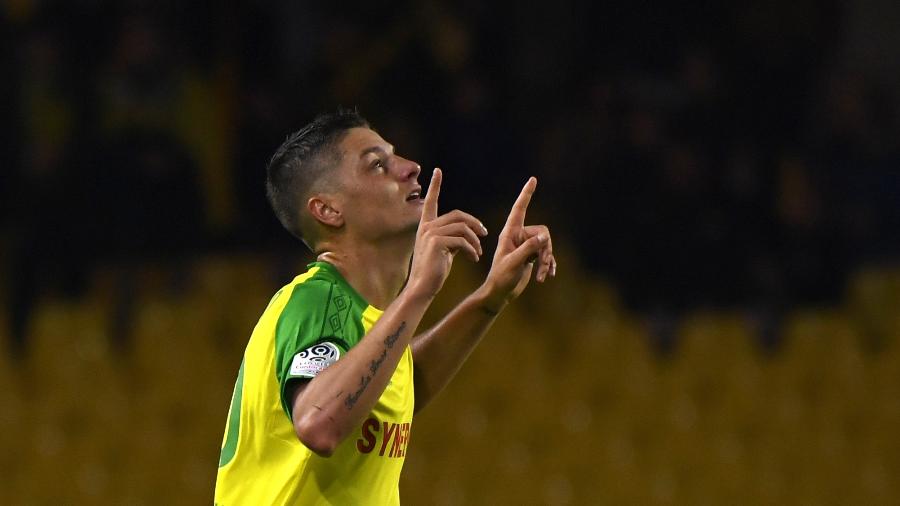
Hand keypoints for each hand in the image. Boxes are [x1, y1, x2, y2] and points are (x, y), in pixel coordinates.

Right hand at [407, 169, 487, 299]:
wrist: (422, 288)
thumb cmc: (433, 272)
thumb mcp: (443, 251)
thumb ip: (452, 238)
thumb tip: (468, 234)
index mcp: (426, 226)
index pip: (431, 201)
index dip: (435, 185)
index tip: (437, 171)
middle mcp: (426, 227)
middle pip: (458, 215)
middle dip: (474, 223)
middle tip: (485, 234)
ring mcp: (430, 233)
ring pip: (462, 228)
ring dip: (475, 240)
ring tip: (479, 252)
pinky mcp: (437, 243)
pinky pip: (462, 240)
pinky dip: (472, 249)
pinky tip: (474, 258)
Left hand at [481, 177, 555, 312]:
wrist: (499, 294)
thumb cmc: (501, 278)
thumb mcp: (514, 263)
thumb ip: (528, 249)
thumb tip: (545, 238)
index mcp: (509, 233)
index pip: (520, 209)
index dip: (526, 194)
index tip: (533, 180)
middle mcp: (518, 236)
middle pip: (542, 233)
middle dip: (546, 250)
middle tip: (542, 266)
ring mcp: (525, 246)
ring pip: (546, 245)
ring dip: (546, 261)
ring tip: (542, 276)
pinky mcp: (531, 256)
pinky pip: (546, 254)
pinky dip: (548, 265)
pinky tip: (547, 276)